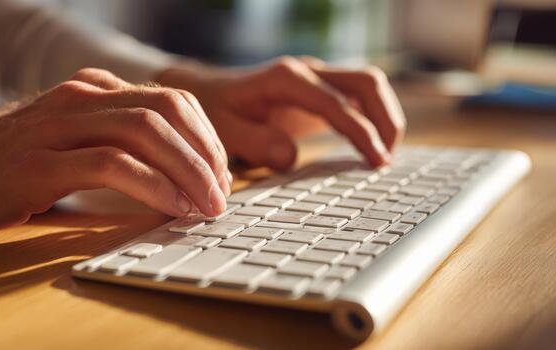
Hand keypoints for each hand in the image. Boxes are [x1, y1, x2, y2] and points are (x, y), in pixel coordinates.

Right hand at [0, 68, 229, 230]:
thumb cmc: (21, 160)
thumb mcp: (80, 138)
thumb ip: (126, 145)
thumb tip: (188, 175)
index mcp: (99, 89)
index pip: (174, 101)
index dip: (208, 138)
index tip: (221, 174)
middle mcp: (83, 96)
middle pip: (167, 111)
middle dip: (206, 155)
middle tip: (222, 194)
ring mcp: (59, 124)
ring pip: (145, 132)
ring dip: (188, 170)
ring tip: (207, 204)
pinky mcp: (39, 161)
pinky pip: (110, 164)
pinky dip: (151, 185)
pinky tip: (172, 205)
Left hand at [157, 56, 405, 169]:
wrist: (207, 92)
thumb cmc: (214, 112)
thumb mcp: (224, 130)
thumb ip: (255, 143)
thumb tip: (290, 157)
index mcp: (286, 79)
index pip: (337, 103)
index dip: (362, 133)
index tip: (377, 162)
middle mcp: (307, 72)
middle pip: (366, 82)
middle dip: (386, 118)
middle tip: (388, 159)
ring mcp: (316, 79)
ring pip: (367, 86)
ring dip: (385, 116)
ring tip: (386, 155)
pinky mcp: (320, 92)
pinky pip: (357, 98)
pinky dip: (372, 118)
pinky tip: (372, 146)